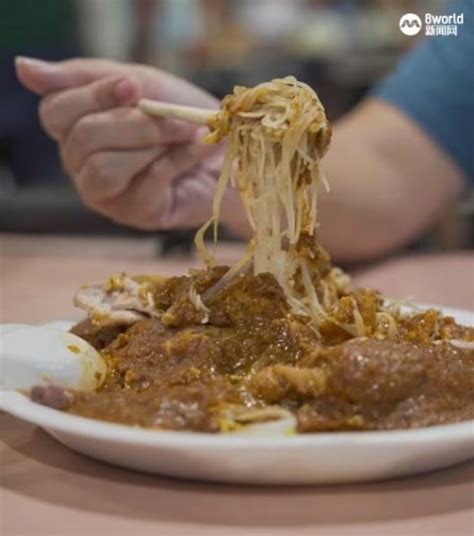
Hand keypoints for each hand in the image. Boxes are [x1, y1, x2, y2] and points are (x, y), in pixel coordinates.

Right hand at [16, 57, 241, 229]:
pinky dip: (177, 160)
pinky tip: (198, 148)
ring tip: (189, 133)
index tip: (133, 86)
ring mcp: (107, 195)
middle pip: (83, 139)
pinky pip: (145, 184)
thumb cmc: (181, 116)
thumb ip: (85, 77)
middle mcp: (82, 166)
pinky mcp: (137, 214)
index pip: (55, 113)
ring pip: (103, 168)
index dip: (92, 96)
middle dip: (135, 122)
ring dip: (151, 143)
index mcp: (77, 131)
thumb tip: (22, 67)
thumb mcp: (139, 85)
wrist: (230, 152)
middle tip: (175, 116)